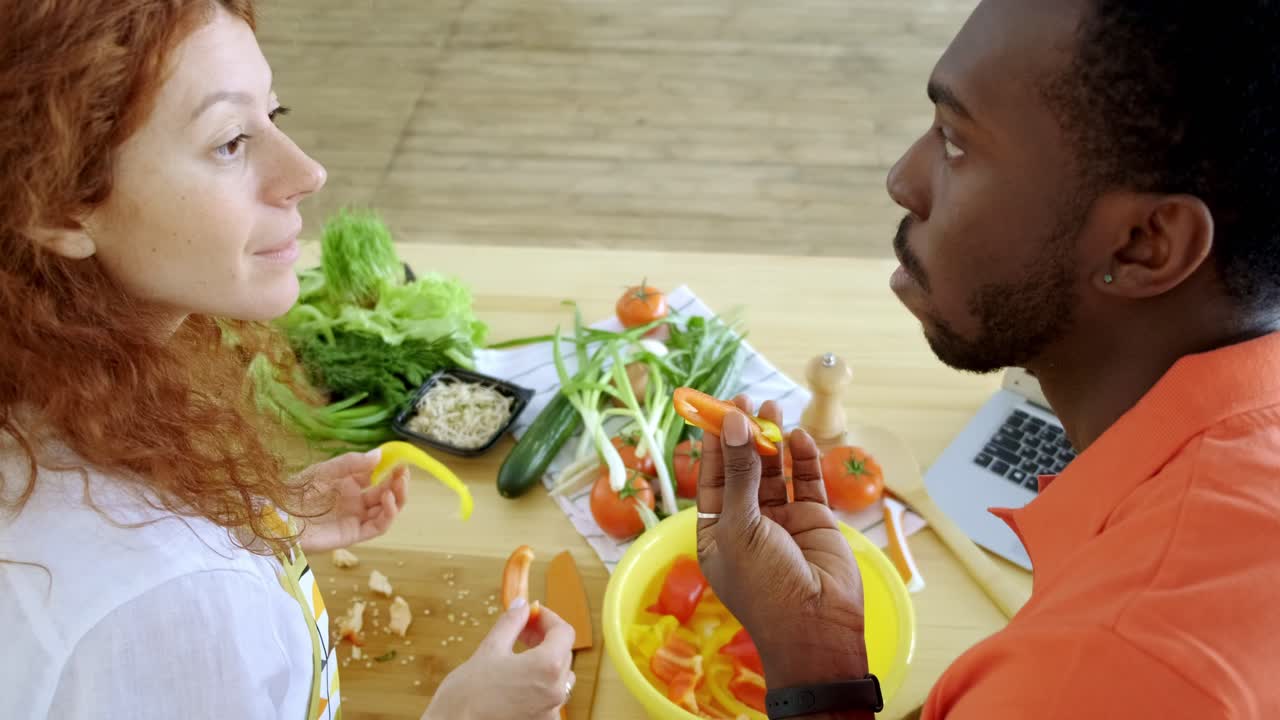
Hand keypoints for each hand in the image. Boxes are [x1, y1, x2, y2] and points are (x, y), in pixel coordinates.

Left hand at [295, 449, 408, 553]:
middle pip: (386, 495)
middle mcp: (355, 503)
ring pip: (386, 511)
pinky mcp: (353, 535)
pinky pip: (378, 527)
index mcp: (349, 486)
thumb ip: (352, 462)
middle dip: (398, 484)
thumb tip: (380, 454)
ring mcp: (355, 519)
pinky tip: (388, 499)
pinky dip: (388, 514)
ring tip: (398, 484)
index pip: (377, 478)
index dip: (391, 471)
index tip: (402, 462)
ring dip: (397, 498)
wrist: (278, 516)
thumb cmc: (297, 491)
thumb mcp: (326, 470)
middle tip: (404, 474)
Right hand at [423, 600, 576, 719]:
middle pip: (563, 654)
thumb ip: (511, 624)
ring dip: (545, 661)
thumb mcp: (489, 649)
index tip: (532, 614)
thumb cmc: (467, 695)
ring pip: (559, 677)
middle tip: (522, 630)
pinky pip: (550, 698)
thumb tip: (521, 606)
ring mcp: (550, 712)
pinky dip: (540, 684)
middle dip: (545, 638)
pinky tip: (518, 681)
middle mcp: (556, 692)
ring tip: (519, 655)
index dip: (548, 618)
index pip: (564, 633)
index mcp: (547, 668)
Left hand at [696, 397, 868, 689]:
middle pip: (744, 469)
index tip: (716, 408)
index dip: (713, 443)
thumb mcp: (739, 525)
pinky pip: (806, 483)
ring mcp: (782, 522)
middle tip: (747, 398)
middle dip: (744, 435)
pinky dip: (804, 460)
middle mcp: (747, 524)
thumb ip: (739, 473)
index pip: (711, 477)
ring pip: (776, 471)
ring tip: (772, 408)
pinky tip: (799, 437)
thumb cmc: (764, 585)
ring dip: (773, 441)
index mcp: (716, 531)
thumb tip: (731, 423)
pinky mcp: (814, 521)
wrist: (815, 627)